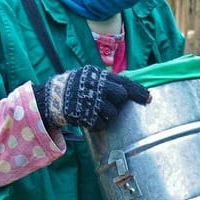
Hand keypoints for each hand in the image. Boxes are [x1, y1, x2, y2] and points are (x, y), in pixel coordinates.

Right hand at [34, 65, 150, 131]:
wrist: (50, 98)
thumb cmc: (74, 87)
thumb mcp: (90, 77)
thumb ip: (107, 82)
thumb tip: (129, 89)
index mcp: (99, 75)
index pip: (124, 82)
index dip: (138, 91)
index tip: (149, 99)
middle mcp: (96, 86)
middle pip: (121, 96)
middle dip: (118, 103)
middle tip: (108, 105)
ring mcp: (90, 101)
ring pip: (112, 113)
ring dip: (108, 115)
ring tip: (96, 112)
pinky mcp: (84, 115)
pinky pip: (100, 124)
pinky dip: (97, 125)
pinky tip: (89, 120)